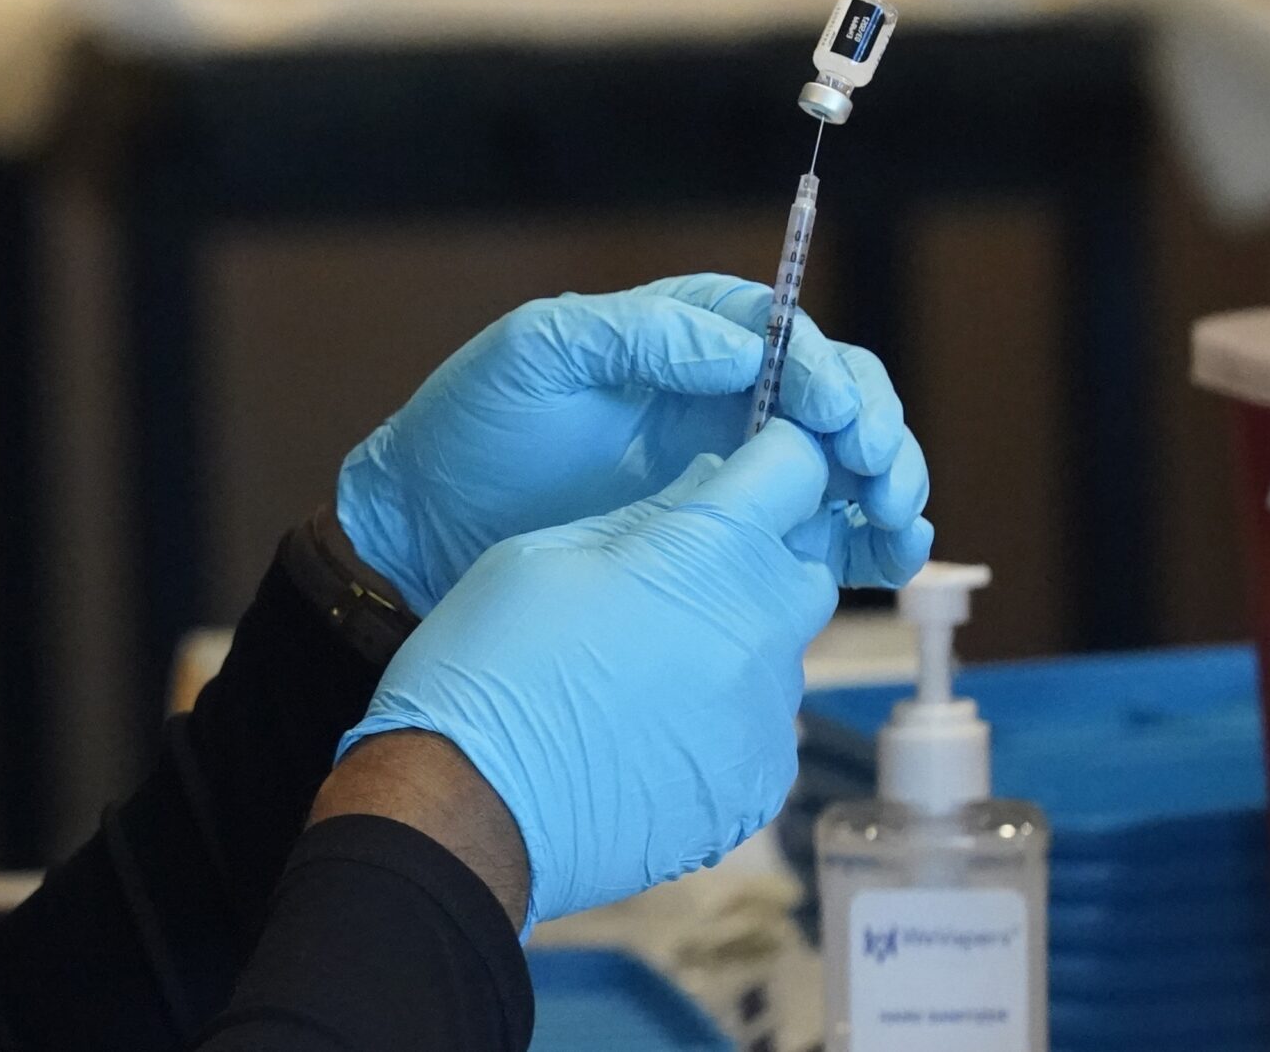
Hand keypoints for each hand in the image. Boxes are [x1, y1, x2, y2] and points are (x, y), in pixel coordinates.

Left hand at [334, 273, 929, 611]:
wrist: (429, 520)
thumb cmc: (473, 423)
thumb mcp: (538, 354)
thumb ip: (637, 336)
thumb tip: (744, 349)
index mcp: (685, 334)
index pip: (785, 333)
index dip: (822, 370)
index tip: (833, 414)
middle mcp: (725, 394)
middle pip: (836, 393)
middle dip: (873, 425)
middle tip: (873, 470)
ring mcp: (734, 465)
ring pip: (845, 461)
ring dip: (889, 481)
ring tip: (894, 518)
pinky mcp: (732, 532)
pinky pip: (821, 532)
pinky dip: (867, 542)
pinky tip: (889, 559)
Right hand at [339, 421, 843, 929]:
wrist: (465, 812)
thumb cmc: (485, 669)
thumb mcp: (542, 556)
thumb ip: (641, 518)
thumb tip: (702, 488)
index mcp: (707, 556)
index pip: (796, 471)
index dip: (771, 458)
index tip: (743, 469)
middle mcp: (759, 634)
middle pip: (804, 566)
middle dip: (757, 556)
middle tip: (676, 574)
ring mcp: (763, 721)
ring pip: (777, 651)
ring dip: (732, 641)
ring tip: (641, 667)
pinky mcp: (755, 788)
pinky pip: (757, 726)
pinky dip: (717, 716)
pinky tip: (644, 728)